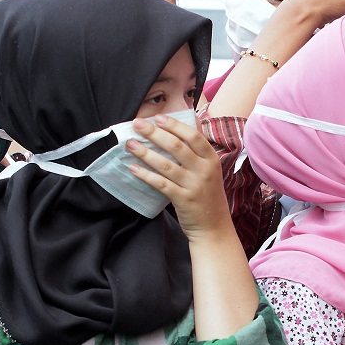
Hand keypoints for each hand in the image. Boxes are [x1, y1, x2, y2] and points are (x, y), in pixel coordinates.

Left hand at [127, 115, 230, 240]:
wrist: (214, 226)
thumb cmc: (208, 195)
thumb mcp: (210, 171)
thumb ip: (197, 152)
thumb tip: (182, 126)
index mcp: (212, 160)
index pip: (193, 136)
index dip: (175, 126)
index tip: (158, 118)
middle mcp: (204, 171)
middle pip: (177, 147)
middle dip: (154, 133)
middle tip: (137, 124)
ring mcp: (194, 186)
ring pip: (166, 165)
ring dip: (145, 153)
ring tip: (130, 144)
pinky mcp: (183, 200)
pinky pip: (161, 184)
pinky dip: (146, 175)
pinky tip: (134, 168)